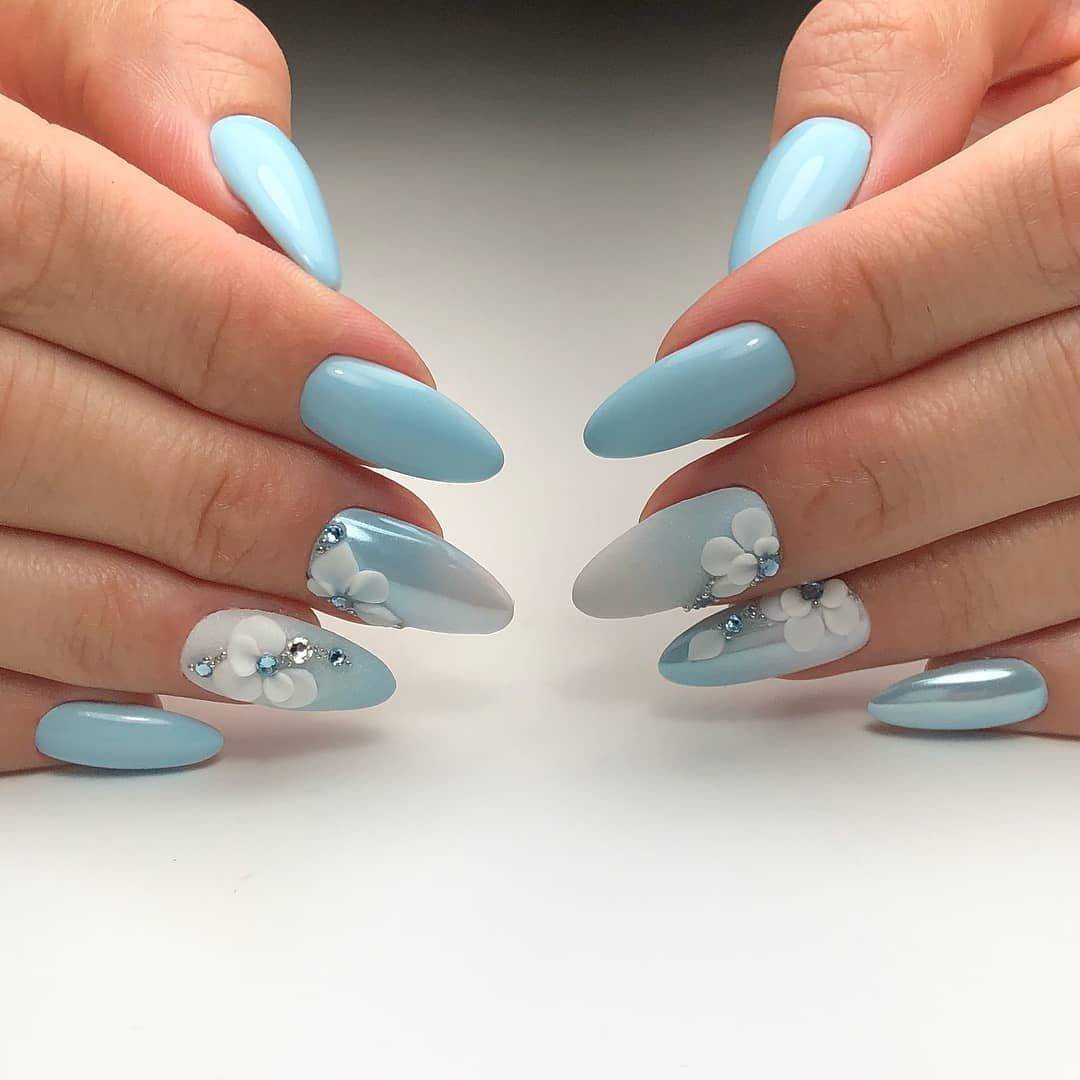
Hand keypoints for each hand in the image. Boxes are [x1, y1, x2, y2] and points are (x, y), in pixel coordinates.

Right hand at [0, 0, 511, 772]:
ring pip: (2, 582)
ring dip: (194, 633)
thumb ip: (146, 72)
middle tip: (411, 559)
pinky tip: (196, 711)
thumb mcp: (30, 7)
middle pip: (53, 440)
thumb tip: (271, 213)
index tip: (422, 418)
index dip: (262, 345)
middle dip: (262, 512)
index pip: (65, 245)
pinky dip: (71, 707)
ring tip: (343, 649)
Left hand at [576, 0, 1079, 734]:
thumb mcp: (1014, 0)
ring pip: (1052, 566)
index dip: (808, 333)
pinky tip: (884, 684)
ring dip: (866, 612)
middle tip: (664, 546)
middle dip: (802, 502)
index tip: (656, 403)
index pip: (987, 246)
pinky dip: (1002, 684)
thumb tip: (785, 222)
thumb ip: (899, 65)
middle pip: (1001, 432)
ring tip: (724, 626)